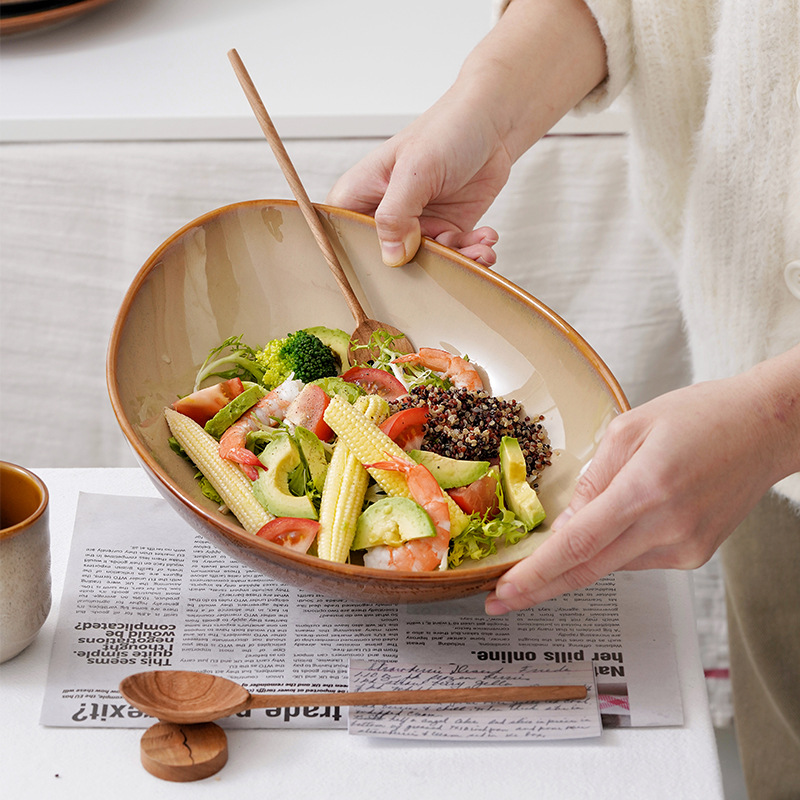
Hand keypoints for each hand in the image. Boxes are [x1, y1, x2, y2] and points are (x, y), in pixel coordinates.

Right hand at [327, 91, 507, 267]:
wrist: (494, 122)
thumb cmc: (447, 130)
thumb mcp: (415, 171)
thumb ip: (396, 215)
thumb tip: (392, 257)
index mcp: (360, 196)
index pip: (342, 238)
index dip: (356, 263)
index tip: (382, 279)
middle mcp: (384, 216)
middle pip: (384, 263)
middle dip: (416, 271)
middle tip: (440, 267)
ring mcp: (416, 226)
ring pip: (424, 265)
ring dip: (454, 263)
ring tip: (478, 251)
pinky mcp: (445, 230)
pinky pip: (453, 257)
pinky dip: (471, 255)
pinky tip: (485, 241)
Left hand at [486, 348, 799, 613]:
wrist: (765, 429)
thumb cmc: (701, 417)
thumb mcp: (630, 428)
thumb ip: (592, 479)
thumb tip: (565, 525)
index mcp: (646, 490)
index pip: (577, 546)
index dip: (536, 575)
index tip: (504, 592)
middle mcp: (668, 527)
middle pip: (588, 570)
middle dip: (539, 588)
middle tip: (500, 601)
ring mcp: (685, 547)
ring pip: (611, 564)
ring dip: (578, 560)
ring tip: (571, 532)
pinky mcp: (694, 555)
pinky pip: (636, 558)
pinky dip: (613, 547)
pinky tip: (620, 520)